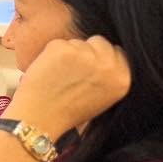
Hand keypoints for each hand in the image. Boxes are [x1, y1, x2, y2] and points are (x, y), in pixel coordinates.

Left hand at [5, 36, 130, 137]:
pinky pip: (58, 43)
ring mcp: (86, 56)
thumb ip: (108, 75)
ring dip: (68, 53)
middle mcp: (108, 66)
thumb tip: (103, 55)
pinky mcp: (64, 50)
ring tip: (59, 76)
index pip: (117, 52)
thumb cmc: (68, 112)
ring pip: (78, 42)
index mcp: (122, 79)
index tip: (89, 65)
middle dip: (86, 51)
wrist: (41, 119)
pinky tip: (48, 72)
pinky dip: (51, 54)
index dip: (101, 57)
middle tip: (72, 70)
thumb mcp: (102, 97)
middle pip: (100, 42)